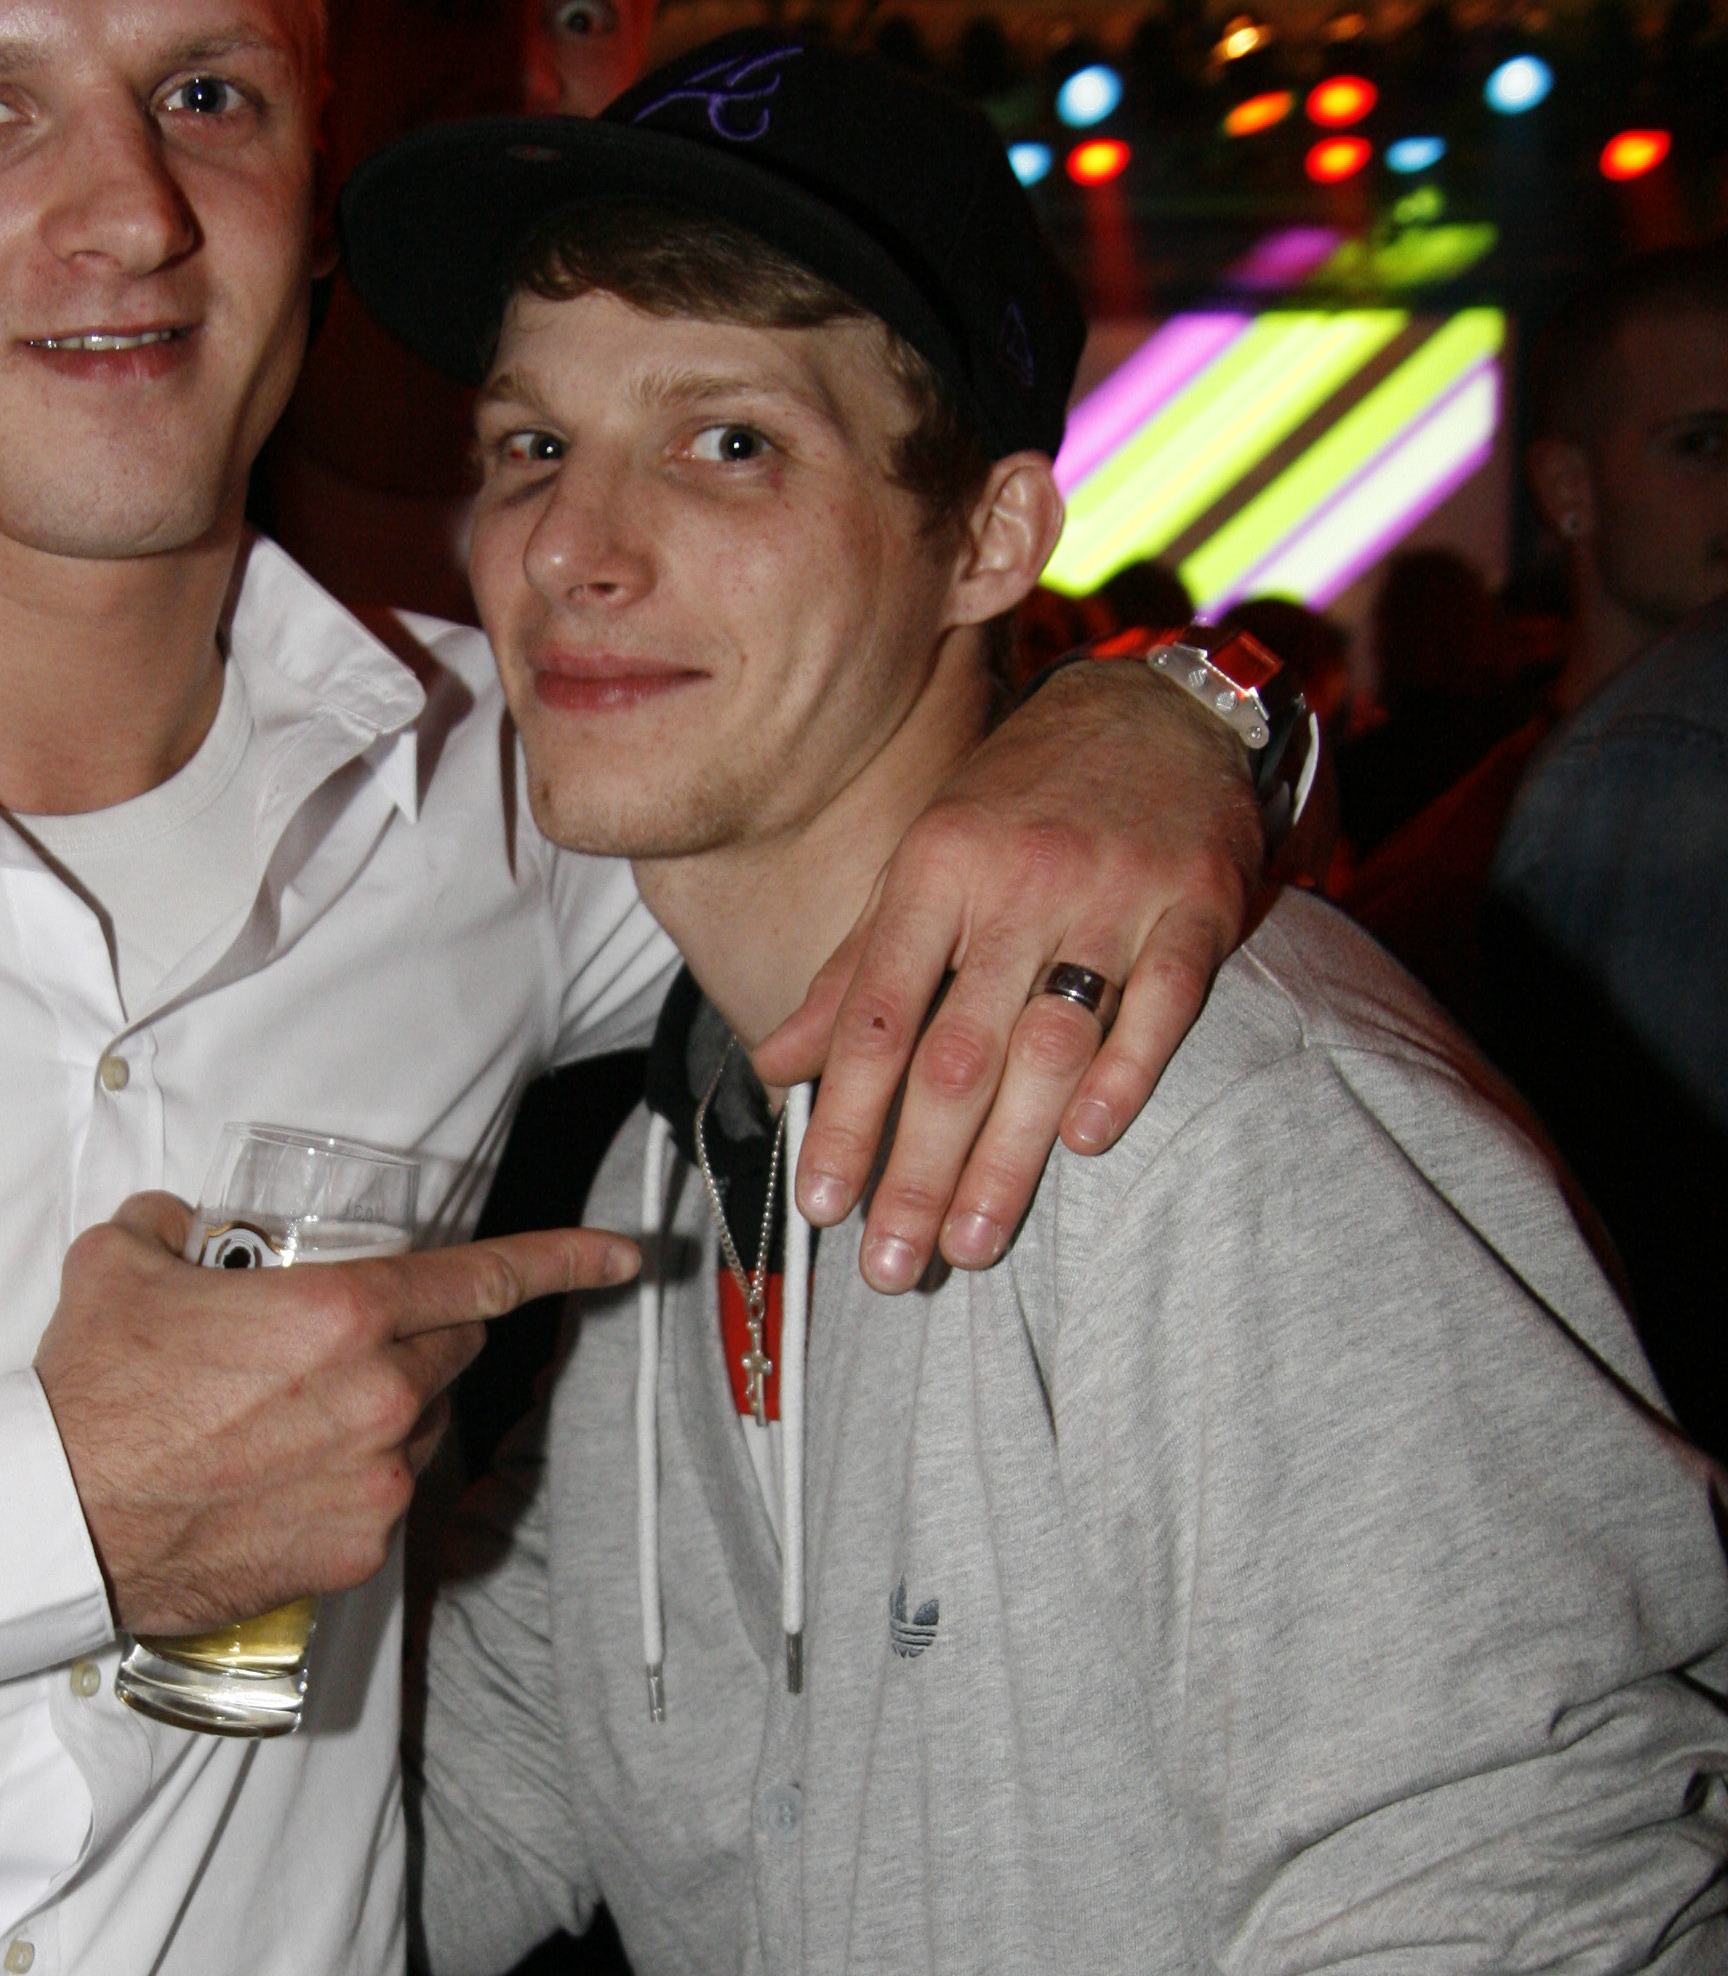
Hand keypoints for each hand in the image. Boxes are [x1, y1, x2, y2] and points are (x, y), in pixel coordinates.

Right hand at [35, 1192, 638, 1634]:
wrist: (61, 1518)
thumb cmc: (92, 1390)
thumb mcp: (122, 1263)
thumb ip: (175, 1226)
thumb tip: (182, 1226)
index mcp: (344, 1316)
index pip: (485, 1278)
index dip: (565, 1260)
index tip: (625, 1257)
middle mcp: (382, 1399)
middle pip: (452, 1352)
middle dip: (417, 1336)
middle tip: (336, 1344)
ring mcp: (376, 1482)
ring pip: (417, 1428)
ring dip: (377, 1413)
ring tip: (279, 1422)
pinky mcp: (355, 1551)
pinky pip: (379, 1499)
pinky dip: (345, 1483)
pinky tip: (273, 1481)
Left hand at [754, 659, 1263, 1286]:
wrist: (1160, 706)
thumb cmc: (1021, 802)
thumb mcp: (924, 862)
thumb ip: (854, 971)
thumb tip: (776, 1065)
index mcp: (934, 869)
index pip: (876, 1014)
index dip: (846, 1114)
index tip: (820, 1202)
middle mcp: (1017, 882)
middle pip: (956, 1051)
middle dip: (917, 1170)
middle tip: (889, 1269)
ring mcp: (1112, 892)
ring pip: (1049, 1044)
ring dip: (1008, 1158)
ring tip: (971, 1245)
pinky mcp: (1198, 902)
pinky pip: (1161, 1002)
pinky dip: (1124, 1074)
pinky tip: (1086, 1144)